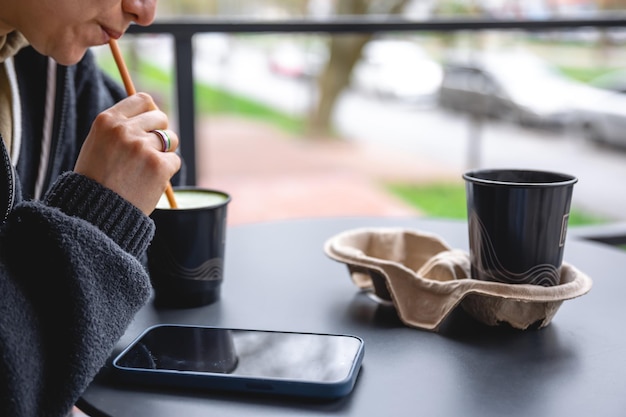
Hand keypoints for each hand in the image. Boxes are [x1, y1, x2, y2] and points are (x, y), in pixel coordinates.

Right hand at [74, 93, 180, 214]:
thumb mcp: (99, 144)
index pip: (143, 100)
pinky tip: (150, 181)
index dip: (150, 113)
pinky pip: (175, 161)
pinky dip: (167, 171)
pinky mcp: (158, 165)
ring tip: (147, 168)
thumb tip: (153, 113)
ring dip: (165, 152)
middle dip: (160, 132)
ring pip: (171, 139)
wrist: (95, 212)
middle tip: (150, 151)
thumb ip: (121, 128)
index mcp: (107, 120)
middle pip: (161, 117)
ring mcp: (142, 147)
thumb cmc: (97, 180)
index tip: (149, 125)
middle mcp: (125, 130)